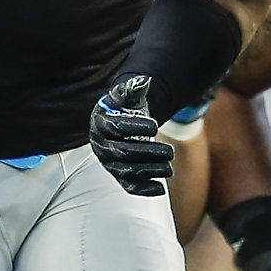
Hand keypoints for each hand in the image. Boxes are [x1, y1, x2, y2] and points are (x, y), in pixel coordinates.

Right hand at [90, 73, 174, 195]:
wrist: (122, 123)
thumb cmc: (125, 107)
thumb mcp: (128, 96)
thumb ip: (133, 88)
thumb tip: (143, 81)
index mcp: (101, 124)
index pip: (115, 128)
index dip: (135, 127)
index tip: (154, 126)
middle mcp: (102, 146)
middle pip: (123, 153)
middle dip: (148, 153)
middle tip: (169, 151)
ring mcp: (110, 163)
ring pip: (128, 171)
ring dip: (150, 171)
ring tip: (169, 166)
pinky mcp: (120, 176)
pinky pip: (129, 186)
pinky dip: (144, 189)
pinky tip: (160, 188)